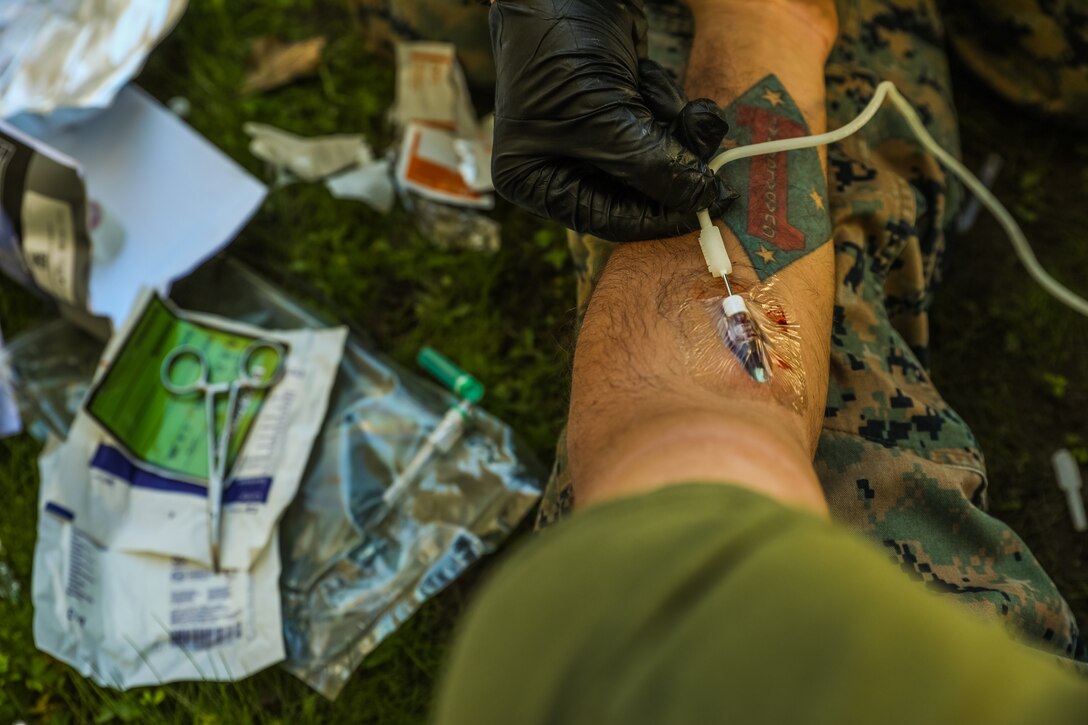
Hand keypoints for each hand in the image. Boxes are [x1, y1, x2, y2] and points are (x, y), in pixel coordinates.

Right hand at [489, 0, 735, 241]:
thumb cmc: (559, 49)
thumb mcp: (604, 117)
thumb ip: (654, 165)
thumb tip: (703, 199)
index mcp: (535, 179)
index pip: (606, 217)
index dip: (659, 216)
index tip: (707, 206)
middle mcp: (562, 165)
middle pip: (637, 190)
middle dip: (672, 160)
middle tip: (701, 136)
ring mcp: (594, 137)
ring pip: (658, 157)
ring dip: (673, 126)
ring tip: (661, 92)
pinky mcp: (621, 110)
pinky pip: (662, 126)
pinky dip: (666, 103)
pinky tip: (644, 75)